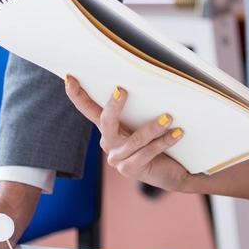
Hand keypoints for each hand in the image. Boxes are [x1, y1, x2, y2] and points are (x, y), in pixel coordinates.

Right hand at [64, 77, 190, 192]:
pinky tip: (178, 133)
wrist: (173, 172)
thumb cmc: (160, 140)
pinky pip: (148, 152)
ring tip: (169, 117)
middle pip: (105, 121)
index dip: (78, 95)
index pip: (89, 109)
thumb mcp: (147, 122)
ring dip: (153, 127)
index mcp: (109, 128)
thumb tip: (151, 77)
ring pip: (135, 139)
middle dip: (114, 105)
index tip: (69, 77)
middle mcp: (108, 143)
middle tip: (123, 90)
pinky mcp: (129, 170)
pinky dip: (164, 141)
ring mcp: (117, 159)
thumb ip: (142, 106)